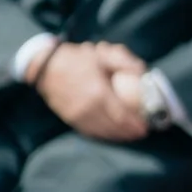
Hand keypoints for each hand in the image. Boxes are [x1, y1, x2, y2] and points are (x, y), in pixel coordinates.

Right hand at [32, 40, 148, 140]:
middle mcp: (89, 109)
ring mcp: (78, 116)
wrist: (45, 67)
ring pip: (102, 132)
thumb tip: (142, 71)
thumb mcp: (101, 54)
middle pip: (114, 127)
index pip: (122, 116)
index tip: (145, 127)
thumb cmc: (75, 59)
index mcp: (98, 93)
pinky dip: (102, 135)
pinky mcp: (70, 119)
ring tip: (128, 135)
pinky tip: (110, 134)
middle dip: (129, 133)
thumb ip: (123, 61)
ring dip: (117, 136)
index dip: (135, 124)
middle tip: (140, 133)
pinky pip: (90, 132)